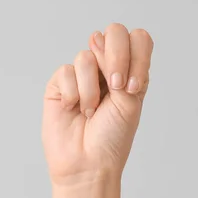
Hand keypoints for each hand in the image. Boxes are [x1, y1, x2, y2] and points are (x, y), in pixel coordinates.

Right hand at [42, 23, 153, 184]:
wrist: (88, 164)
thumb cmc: (112, 138)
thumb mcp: (129, 100)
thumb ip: (121, 66)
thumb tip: (95, 37)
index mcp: (131, 71)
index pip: (138, 40)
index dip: (136, 55)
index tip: (132, 87)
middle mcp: (107, 68)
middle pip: (114, 33)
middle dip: (116, 58)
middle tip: (117, 88)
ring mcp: (82, 75)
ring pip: (86, 56)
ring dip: (92, 89)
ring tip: (90, 112)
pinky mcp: (60, 84)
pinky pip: (66, 71)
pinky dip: (74, 94)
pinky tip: (74, 109)